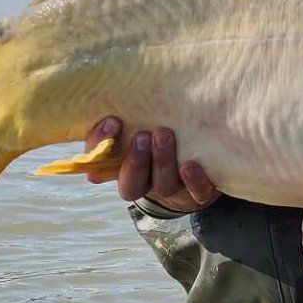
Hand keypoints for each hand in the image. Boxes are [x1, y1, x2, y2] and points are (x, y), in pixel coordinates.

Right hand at [83, 116, 219, 214]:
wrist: (200, 166)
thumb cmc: (162, 142)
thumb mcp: (142, 130)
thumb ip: (127, 123)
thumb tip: (110, 109)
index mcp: (124, 169)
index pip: (102, 164)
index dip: (102, 147)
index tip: (113, 122)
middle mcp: (146, 184)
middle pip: (132, 184)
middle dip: (135, 161)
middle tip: (142, 136)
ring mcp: (173, 190)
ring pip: (163, 185)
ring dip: (162, 162)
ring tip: (164, 135)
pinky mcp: (199, 193)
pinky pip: (197, 193)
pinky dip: (194, 181)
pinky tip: (191, 165)